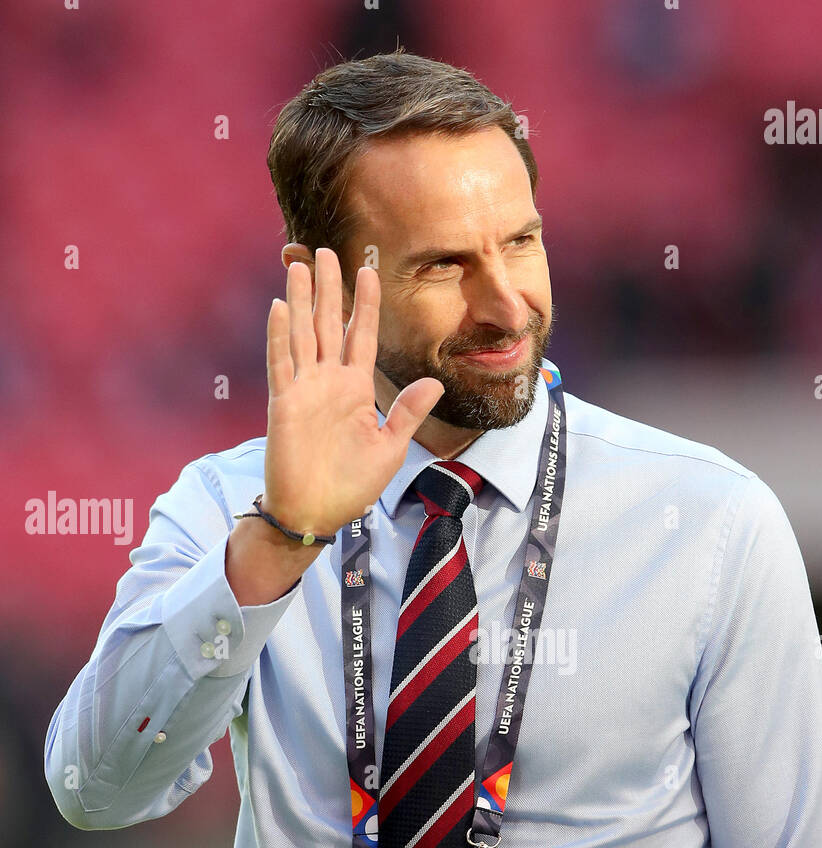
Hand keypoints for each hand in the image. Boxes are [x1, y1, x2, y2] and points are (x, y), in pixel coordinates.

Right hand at [262, 249, 444, 536]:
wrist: (317, 514)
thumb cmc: (352, 485)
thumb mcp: (391, 448)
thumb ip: (408, 412)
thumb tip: (435, 383)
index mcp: (356, 390)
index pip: (361, 336)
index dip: (364, 304)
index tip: (368, 270)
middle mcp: (329, 383)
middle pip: (327, 324)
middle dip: (327, 288)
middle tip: (325, 251)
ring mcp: (304, 390)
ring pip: (301, 334)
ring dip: (299, 300)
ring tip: (297, 265)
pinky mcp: (284, 405)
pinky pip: (281, 364)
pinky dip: (279, 337)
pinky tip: (279, 307)